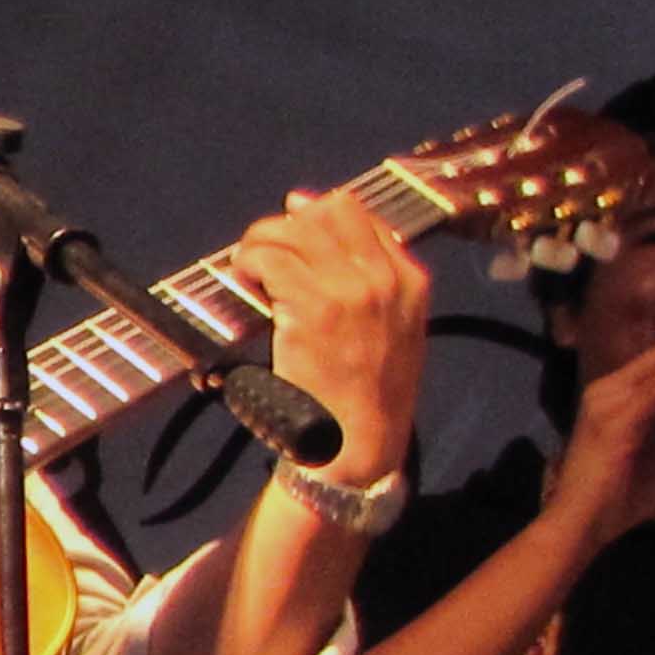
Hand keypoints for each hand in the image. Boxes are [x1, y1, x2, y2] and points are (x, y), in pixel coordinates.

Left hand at [235, 193, 428, 496]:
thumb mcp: (394, 331)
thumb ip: (373, 286)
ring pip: (294, 230)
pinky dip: (249, 263)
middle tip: (260, 248)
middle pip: (328, 211)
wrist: (360, 443)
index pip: (361, 215)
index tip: (291, 219)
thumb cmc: (367, 394)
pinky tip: (244, 281)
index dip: (317, 211)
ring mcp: (349, 291)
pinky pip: (270, 261)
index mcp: (410, 280)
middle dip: (286, 222)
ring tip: (247, 266)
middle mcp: (384, 277)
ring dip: (260, 241)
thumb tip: (330, 247)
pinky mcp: (312, 310)